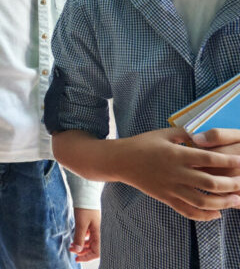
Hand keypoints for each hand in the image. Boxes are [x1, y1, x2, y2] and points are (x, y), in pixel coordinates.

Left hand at [70, 208, 100, 261]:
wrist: (85, 194)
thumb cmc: (85, 207)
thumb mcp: (81, 223)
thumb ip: (79, 237)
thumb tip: (77, 250)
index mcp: (97, 234)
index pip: (96, 252)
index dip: (87, 257)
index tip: (76, 258)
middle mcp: (97, 232)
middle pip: (93, 248)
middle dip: (82, 252)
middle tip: (71, 251)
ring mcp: (94, 228)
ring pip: (89, 242)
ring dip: (81, 246)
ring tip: (71, 245)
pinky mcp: (90, 224)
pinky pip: (87, 235)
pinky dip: (81, 239)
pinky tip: (75, 237)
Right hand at [115, 127, 239, 219]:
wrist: (120, 160)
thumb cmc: (142, 144)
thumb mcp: (163, 134)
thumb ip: (185, 134)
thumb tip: (207, 135)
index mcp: (176, 154)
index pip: (209, 159)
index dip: (228, 160)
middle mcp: (175, 173)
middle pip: (210, 183)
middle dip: (231, 184)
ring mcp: (170, 188)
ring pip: (202, 201)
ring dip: (222, 203)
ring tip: (235, 200)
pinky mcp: (166, 198)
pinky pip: (188, 211)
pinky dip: (204, 215)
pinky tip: (216, 213)